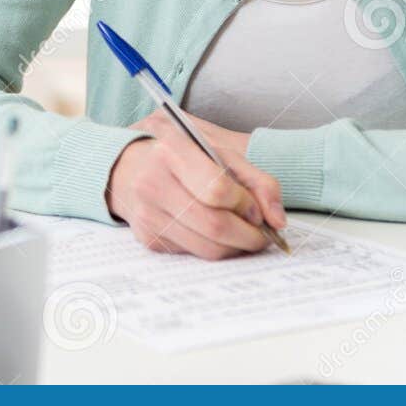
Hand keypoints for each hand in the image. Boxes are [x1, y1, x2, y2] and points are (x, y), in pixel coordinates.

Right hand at [105, 109, 285, 259]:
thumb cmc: (180, 158)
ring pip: (207, 248)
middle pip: (215, 224)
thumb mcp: (219, 152)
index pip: (217, 188)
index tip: (255, 209)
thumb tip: (277, 220)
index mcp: (172, 151)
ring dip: (235, 248)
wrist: (127, 167)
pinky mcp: (148, 238)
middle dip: (248, 236)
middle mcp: (154, 182)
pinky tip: (213, 234)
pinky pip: (193, 254)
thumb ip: (256, 180)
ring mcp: (148, 213)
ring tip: (242, 235)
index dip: (245, 204)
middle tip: (260, 235)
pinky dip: (212, 248)